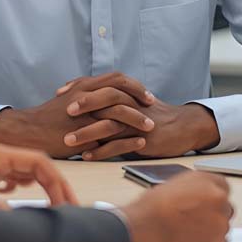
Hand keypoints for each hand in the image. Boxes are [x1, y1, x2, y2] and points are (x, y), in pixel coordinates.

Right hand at [0, 72, 155, 157]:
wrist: (29, 131)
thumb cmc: (49, 117)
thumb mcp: (69, 99)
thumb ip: (88, 96)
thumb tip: (105, 97)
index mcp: (84, 86)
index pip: (116, 78)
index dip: (133, 84)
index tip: (145, 93)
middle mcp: (86, 95)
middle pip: (121, 90)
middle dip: (139, 97)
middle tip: (152, 104)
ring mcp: (85, 114)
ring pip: (119, 112)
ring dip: (138, 119)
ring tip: (151, 126)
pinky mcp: (84, 134)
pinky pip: (112, 135)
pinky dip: (129, 138)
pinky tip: (140, 142)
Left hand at [0, 143, 77, 209]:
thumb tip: (16, 220)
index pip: (39, 163)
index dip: (56, 183)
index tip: (65, 204)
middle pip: (38, 166)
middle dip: (55, 186)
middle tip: (69, 208)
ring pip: (28, 171)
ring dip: (42, 186)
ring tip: (53, 206)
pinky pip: (14, 176)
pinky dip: (25, 186)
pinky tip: (22, 197)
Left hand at [63, 94, 220, 160]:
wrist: (182, 127)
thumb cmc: (153, 116)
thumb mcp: (132, 103)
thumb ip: (111, 102)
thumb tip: (87, 103)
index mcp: (125, 93)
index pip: (98, 85)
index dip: (79, 87)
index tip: (59, 94)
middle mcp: (130, 103)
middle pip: (105, 98)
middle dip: (83, 103)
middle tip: (63, 110)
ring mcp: (136, 121)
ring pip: (109, 123)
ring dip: (87, 132)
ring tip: (68, 140)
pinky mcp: (142, 138)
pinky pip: (119, 144)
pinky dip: (102, 150)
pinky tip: (88, 155)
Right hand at [121, 171, 232, 241]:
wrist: (145, 229)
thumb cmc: (152, 207)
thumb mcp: (174, 184)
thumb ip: (194, 188)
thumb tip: (199, 195)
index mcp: (208, 181)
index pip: (223, 187)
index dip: (212, 197)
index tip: (207, 204)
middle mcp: (218, 199)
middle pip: (225, 208)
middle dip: (213, 214)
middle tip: (196, 220)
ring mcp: (219, 224)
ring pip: (222, 228)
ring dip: (211, 230)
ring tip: (188, 232)